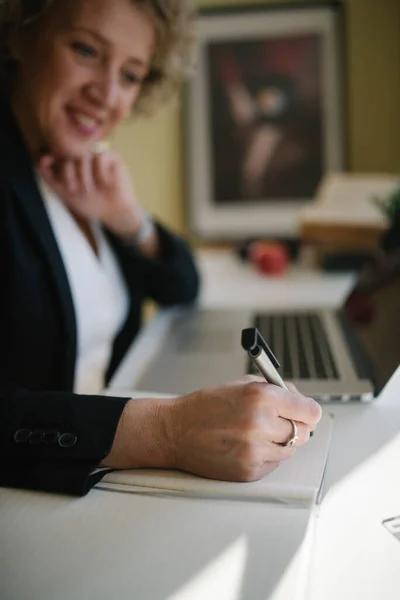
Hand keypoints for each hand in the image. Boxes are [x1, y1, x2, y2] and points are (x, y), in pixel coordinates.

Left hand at [38, 151, 144, 237]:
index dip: (58, 169)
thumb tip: (40, 160)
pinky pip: (100, 157)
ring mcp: (98, 156)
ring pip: (83, 155)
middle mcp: (83, 157)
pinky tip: (105, 183)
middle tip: (77, 190)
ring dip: (84, 176)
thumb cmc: (91, 204)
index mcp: (71, 164)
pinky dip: (100, 173)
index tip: (66, 185)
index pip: (57, 155)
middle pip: (69, 155)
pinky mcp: (113, 157)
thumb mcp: (65, 194)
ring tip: (91, 190)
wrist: (113, 214)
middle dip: (70, 175)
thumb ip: (51, 178)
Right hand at [104, 376, 321, 482]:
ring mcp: (255, 451)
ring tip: (256, 433)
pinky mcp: (249, 472)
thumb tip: (298, 398)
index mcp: (260, 398)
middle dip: (294, 425)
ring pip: (290, 450)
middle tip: (278, 421)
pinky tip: (245, 446)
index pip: (309, 411)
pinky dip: (265, 456)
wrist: (175, 431)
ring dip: (279, 442)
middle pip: (303, 433)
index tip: (306, 412)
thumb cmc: (204, 407)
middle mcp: (260, 425)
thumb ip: (274, 389)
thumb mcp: (240, 385)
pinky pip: (273, 464)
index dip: (308, 411)